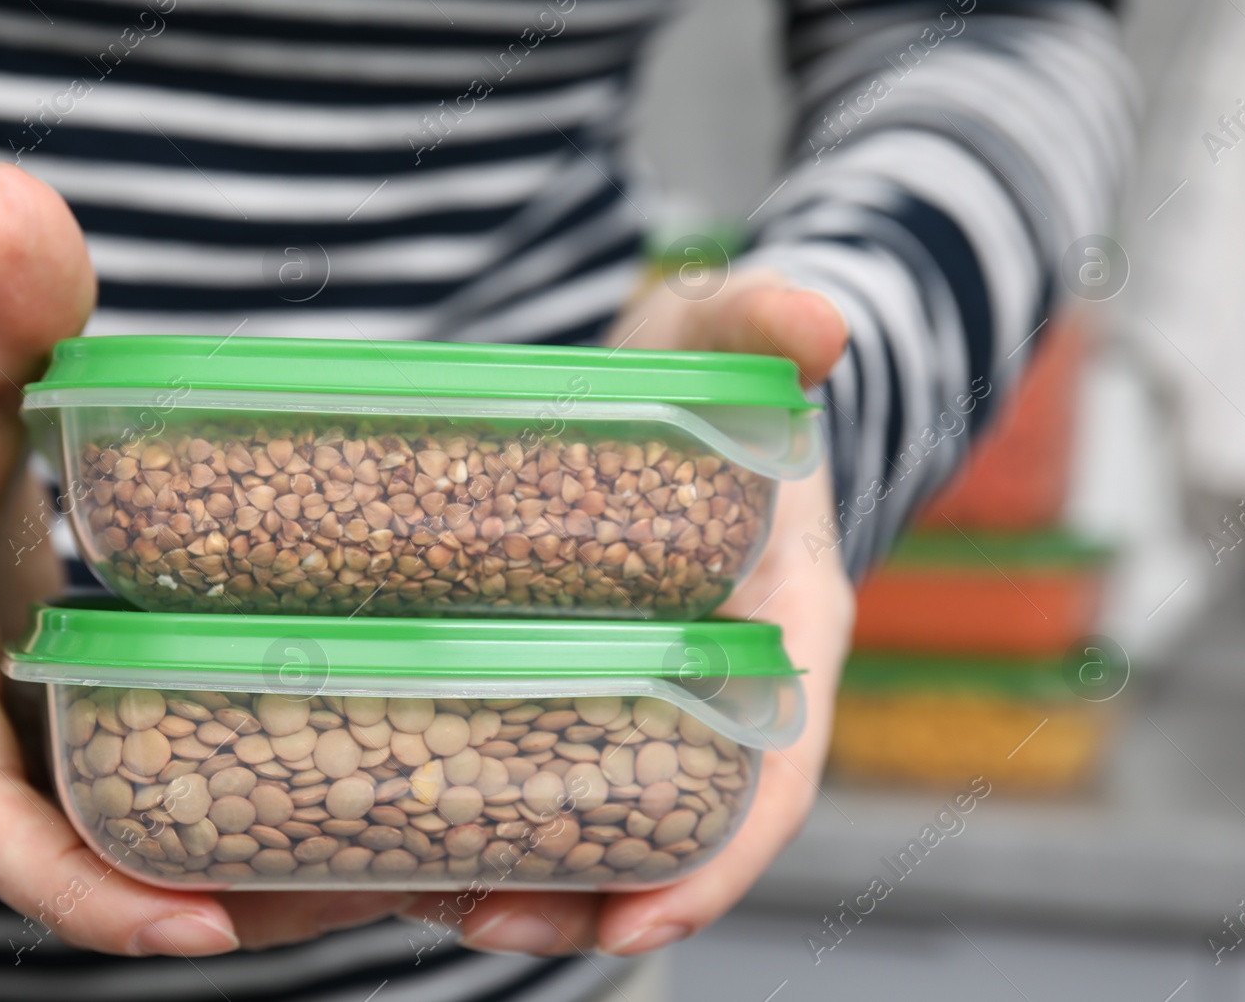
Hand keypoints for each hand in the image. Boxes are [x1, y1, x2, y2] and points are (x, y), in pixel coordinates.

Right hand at [0, 164, 410, 955]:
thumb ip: (3, 292)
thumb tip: (10, 199)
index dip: (67, 878)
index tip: (191, 925)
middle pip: (38, 857)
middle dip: (166, 907)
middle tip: (325, 910)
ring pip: (73, 849)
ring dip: (192, 886)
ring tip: (342, 889)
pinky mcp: (21, 728)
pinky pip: (90, 807)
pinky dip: (177, 833)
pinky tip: (289, 829)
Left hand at [399, 269, 855, 954]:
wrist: (692, 381)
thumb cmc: (722, 369)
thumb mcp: (734, 335)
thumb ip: (768, 320)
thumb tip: (818, 322)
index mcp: (790, 629)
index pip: (778, 772)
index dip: (719, 858)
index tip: (640, 923)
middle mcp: (734, 684)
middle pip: (682, 826)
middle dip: (596, 896)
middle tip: (492, 924)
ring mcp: (665, 688)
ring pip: (612, 816)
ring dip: (536, 876)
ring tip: (437, 902)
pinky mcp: (596, 674)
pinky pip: (558, 766)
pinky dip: (503, 809)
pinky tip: (425, 833)